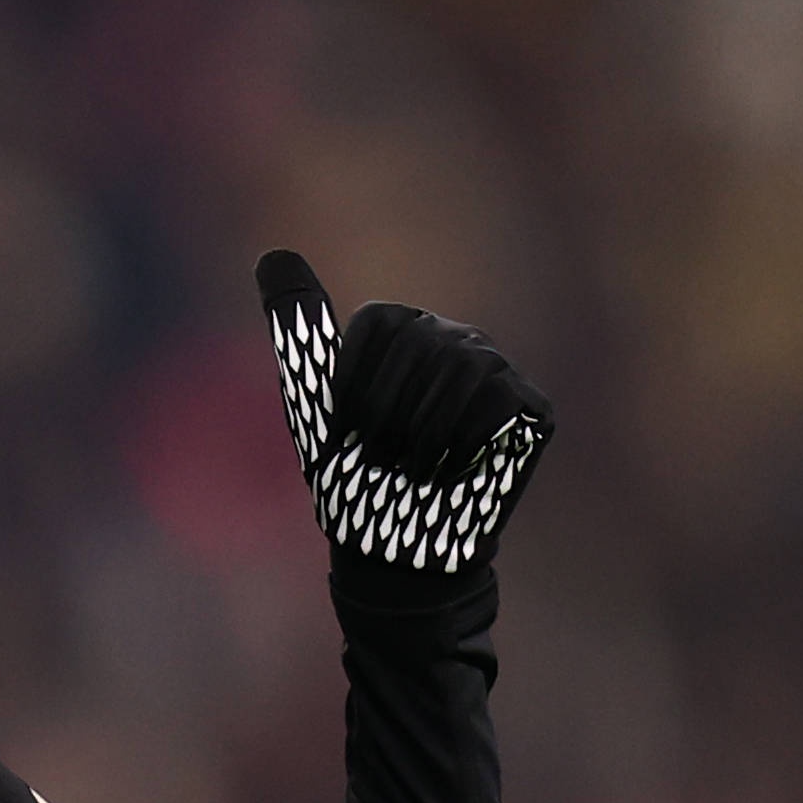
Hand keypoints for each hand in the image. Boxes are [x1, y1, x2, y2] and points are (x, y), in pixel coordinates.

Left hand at [255, 250, 551, 573]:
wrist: (390, 548)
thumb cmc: (349, 476)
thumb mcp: (309, 400)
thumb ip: (295, 329)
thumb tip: (272, 254)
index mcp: (401, 327)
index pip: (378, 324)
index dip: (354, 386)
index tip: (345, 431)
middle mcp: (452, 336)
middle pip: (421, 345)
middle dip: (386, 416)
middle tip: (378, 460)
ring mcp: (495, 369)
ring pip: (462, 369)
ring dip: (421, 435)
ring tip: (409, 471)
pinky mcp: (531, 407)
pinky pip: (498, 402)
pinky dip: (461, 447)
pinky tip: (451, 473)